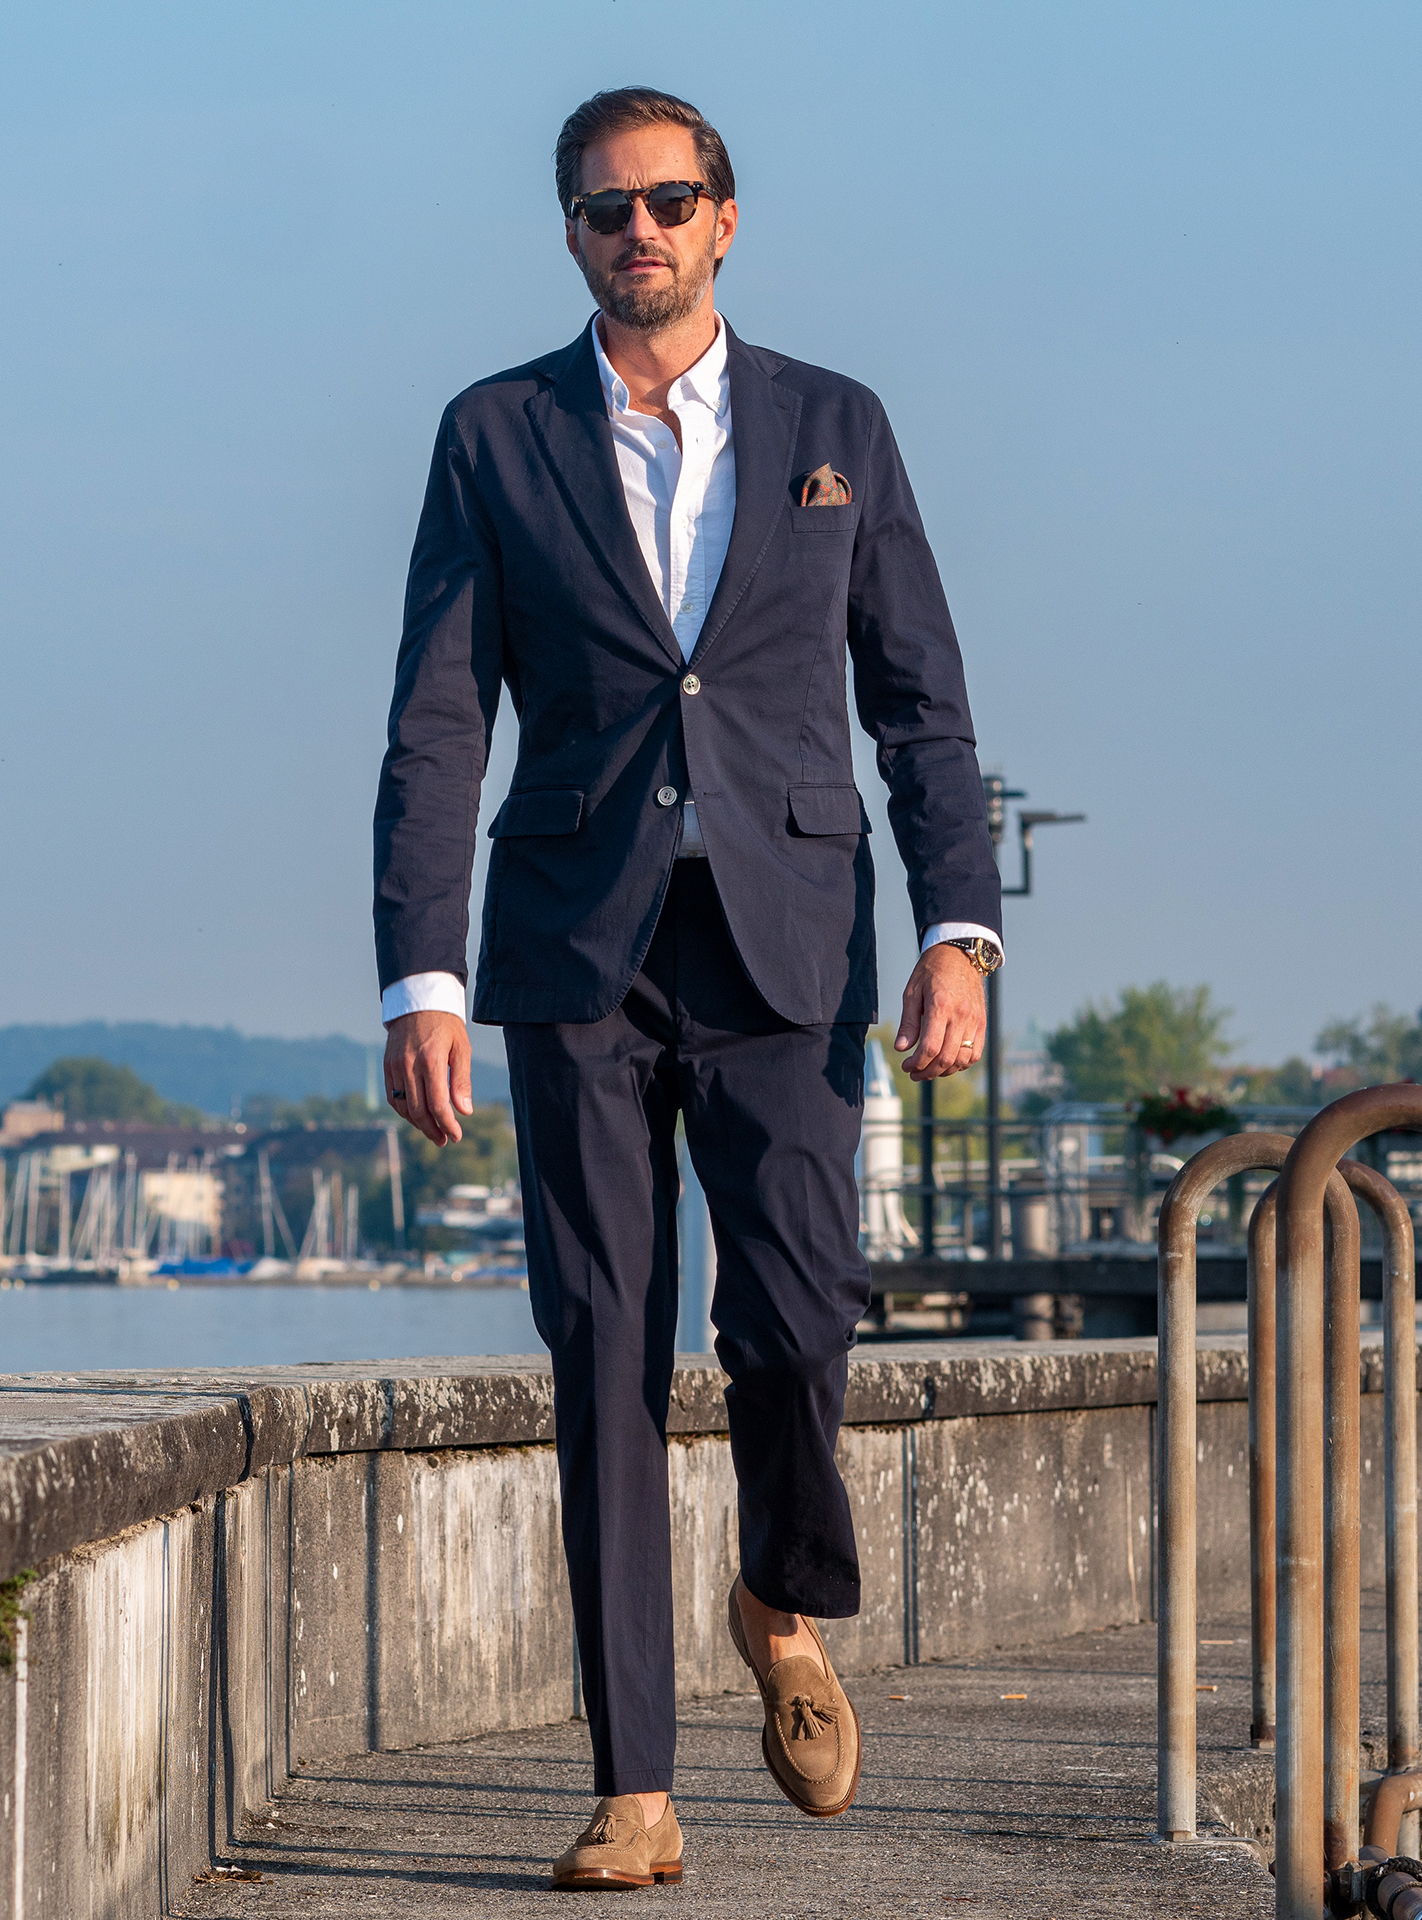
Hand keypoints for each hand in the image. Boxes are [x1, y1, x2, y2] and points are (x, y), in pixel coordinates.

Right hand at [383, 1011, 473, 1144]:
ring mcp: (395, 1066)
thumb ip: (462, 1080)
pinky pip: (393, 1097)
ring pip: (403, 1107)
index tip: (457, 1136)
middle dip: (433, 1130)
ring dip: (418, 1124)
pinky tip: (417, 1117)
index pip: (437, 1104)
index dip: (447, 1124)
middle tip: (445, 1140)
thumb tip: (464, 1111)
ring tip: (434, 1132)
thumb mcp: (461, 1048)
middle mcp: (409, 1065)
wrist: (418, 1003)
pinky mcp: (387, 1066)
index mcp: (431, 1060)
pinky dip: (404, 1112)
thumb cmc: (446, 1025)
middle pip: (418, 1110)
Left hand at [894, 945, 986, 1080]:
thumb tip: (901, 1048)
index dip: (916, 1063)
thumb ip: (908, 1023)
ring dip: (944, 1071)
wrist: (959, 954)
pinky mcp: (982, 1022)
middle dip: (927, 1072)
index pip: (930, 1047)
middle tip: (914, 1073)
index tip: (905, 1065)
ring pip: (962, 1060)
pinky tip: (947, 1063)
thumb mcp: (912, 992)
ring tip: (928, 1069)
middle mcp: (961, 1015)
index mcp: (941, 1006)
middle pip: (946, 1058)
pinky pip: (975, 1053)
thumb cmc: (931, 971)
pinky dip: (961, 1064)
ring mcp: (975, 1020)